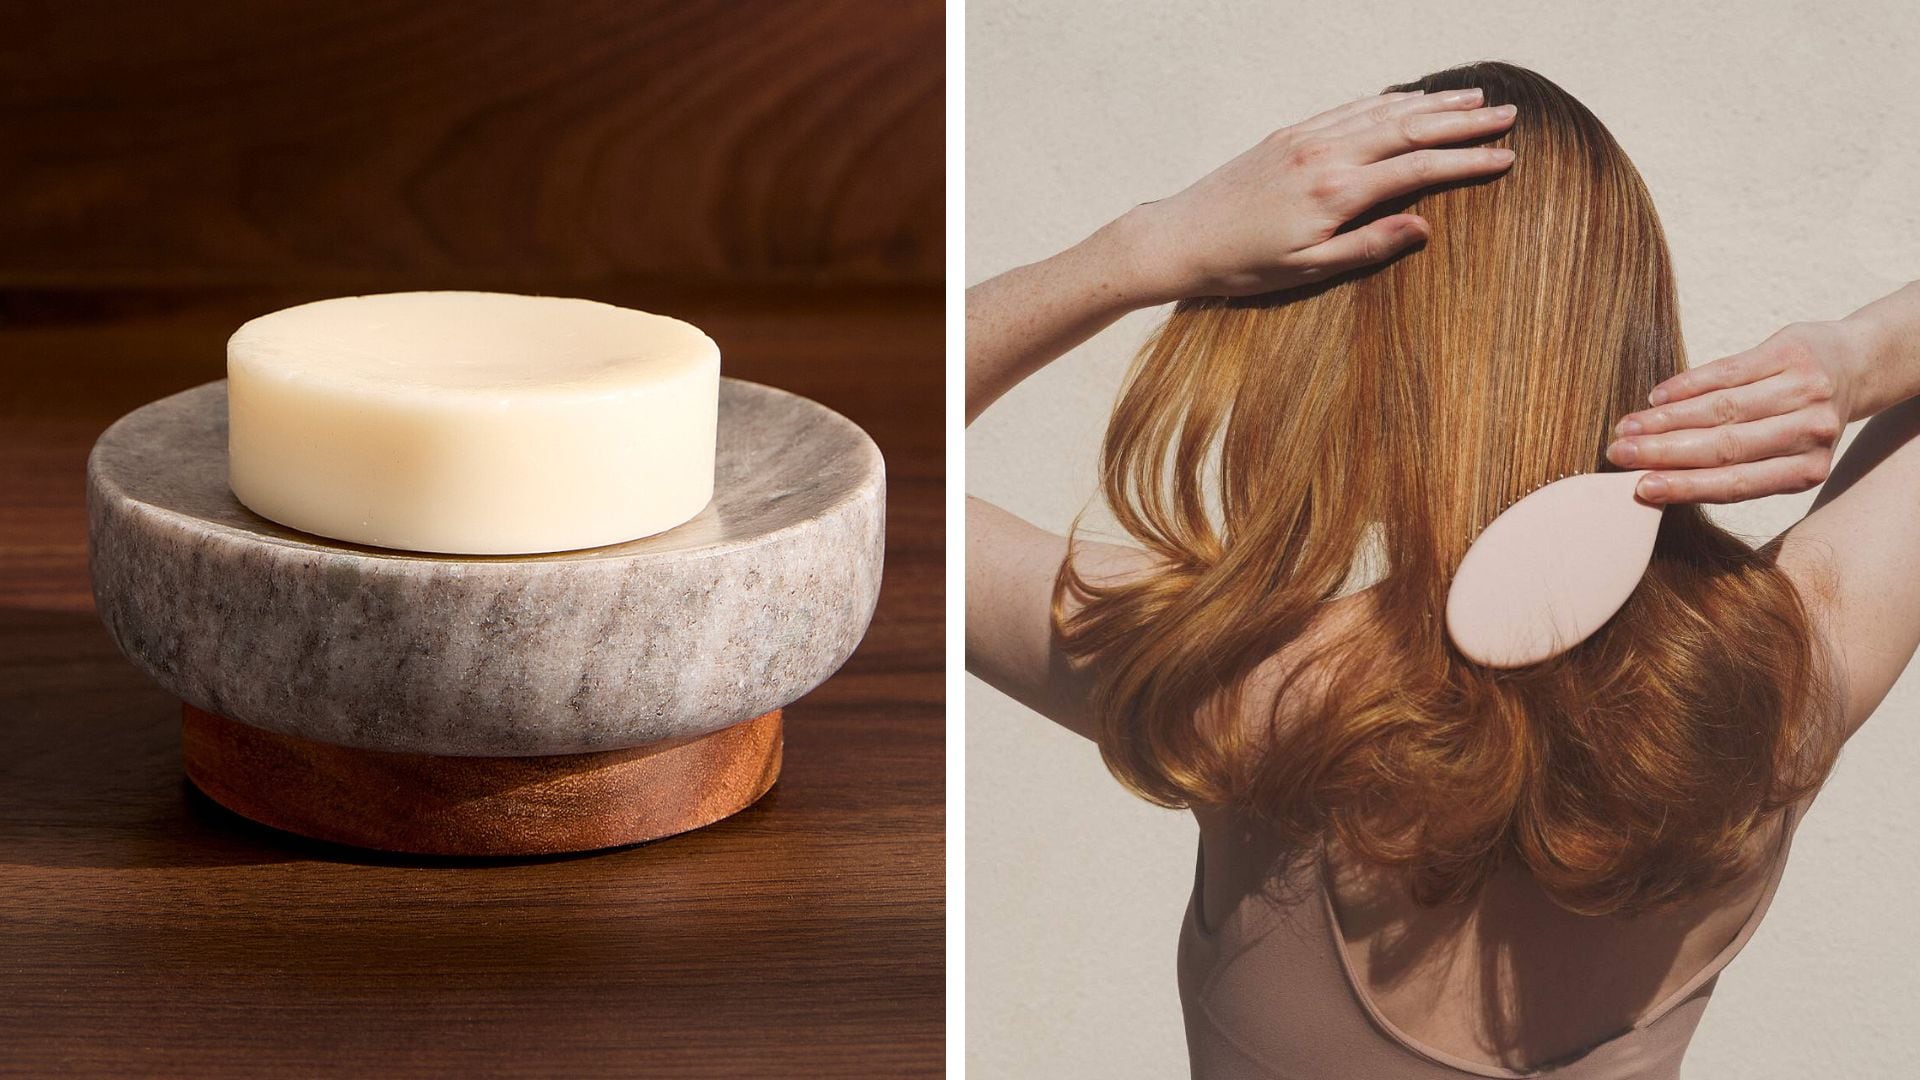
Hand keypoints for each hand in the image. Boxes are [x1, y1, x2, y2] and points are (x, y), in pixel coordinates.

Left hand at [1119, 87, 1517, 301]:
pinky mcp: (1289, 134)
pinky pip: (1350, 108)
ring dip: (1432, 103)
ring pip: (1382, 110)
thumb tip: (1425, 227)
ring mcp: (1306, 138)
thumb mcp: (1307, 271)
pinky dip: (1387, 100)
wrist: (1180, 237)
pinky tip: (1409, 99)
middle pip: (1410, 128)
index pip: (1419, 169)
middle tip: (1510, 115)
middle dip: (1463, 122)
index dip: (1468, 163)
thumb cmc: (1242, 266)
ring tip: (1473, 99)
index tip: (1508, 158)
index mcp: (1336, 192)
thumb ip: (1368, 247)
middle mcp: (1325, 154)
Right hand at [1605, 320, 1872, 503]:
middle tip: (1619, 454)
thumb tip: (1658, 480)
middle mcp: (1811, 431)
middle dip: (1664, 452)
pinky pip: (1726, 371)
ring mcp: (1804, 389)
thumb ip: (1734, 468)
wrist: (1853, 365)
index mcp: (1807, 470)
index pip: (1736, 482)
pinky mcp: (1789, 352)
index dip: (1686, 485)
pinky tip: (1656, 397)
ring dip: (1665, 419)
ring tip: (1627, 427)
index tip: (1641, 488)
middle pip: (1724, 446)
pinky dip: (1686, 385)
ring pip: (1720, 408)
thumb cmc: (1800, 419)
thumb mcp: (1782, 453)